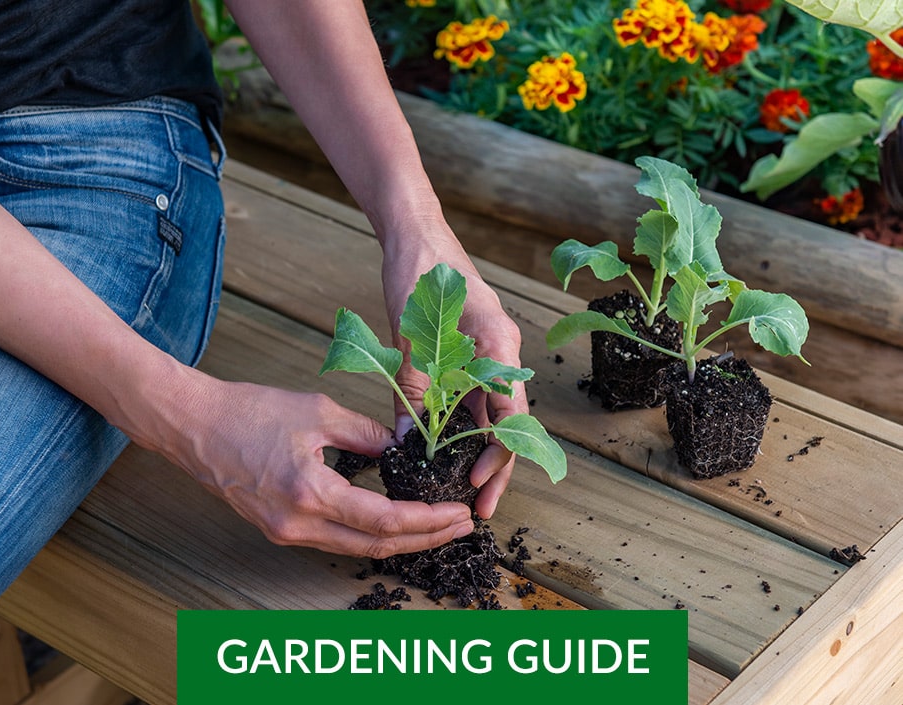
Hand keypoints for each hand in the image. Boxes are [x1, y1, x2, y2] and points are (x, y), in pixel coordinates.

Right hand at [167, 372, 473, 556]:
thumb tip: (403, 449)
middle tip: (460, 526)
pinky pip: (335, 540)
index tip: (458, 514)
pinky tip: (392, 519)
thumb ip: (366, 434)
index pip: (385, 521)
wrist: (194, 425)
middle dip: (425, 538)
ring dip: (400, 539)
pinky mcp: (279, 529)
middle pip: (376, 546)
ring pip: (356, 548)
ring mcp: (286, 532)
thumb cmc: (249, 411)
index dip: (428, 521)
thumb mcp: (318, 411)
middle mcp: (298, 524)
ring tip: (435, 524)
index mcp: (311, 492)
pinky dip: (369, 533)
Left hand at [379, 215, 527, 519]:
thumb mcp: (411, 337)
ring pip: (491, 414)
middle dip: (495, 466)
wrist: (416, 233)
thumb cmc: (419, 272)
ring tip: (464, 487)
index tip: (475, 485)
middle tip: (479, 506)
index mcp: (499, 347)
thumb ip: (413, 390)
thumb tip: (406, 444)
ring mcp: (489, 353)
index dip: (496, 457)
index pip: (510, 417)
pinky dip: (463, 425)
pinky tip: (448, 449)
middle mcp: (502, 354)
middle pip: (507, 423)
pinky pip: (474, 398)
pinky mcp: (472, 353)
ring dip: (479, 450)